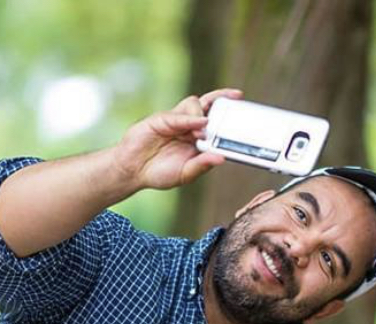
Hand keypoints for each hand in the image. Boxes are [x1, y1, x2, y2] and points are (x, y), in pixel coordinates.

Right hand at [112, 88, 243, 191]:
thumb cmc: (159, 172)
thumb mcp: (186, 174)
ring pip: (194, 104)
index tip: (241, 105)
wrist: (133, 171)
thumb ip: (202, 165)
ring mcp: (175, 120)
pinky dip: (190, 118)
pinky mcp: (161, 119)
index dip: (227, 112)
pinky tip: (199, 124)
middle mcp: (188, 126)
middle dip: (222, 98)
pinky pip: (178, 115)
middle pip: (208, 105)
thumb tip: (221, 158)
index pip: (215, 119)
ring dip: (203, 115)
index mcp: (197, 138)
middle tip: (236, 97)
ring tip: (204, 132)